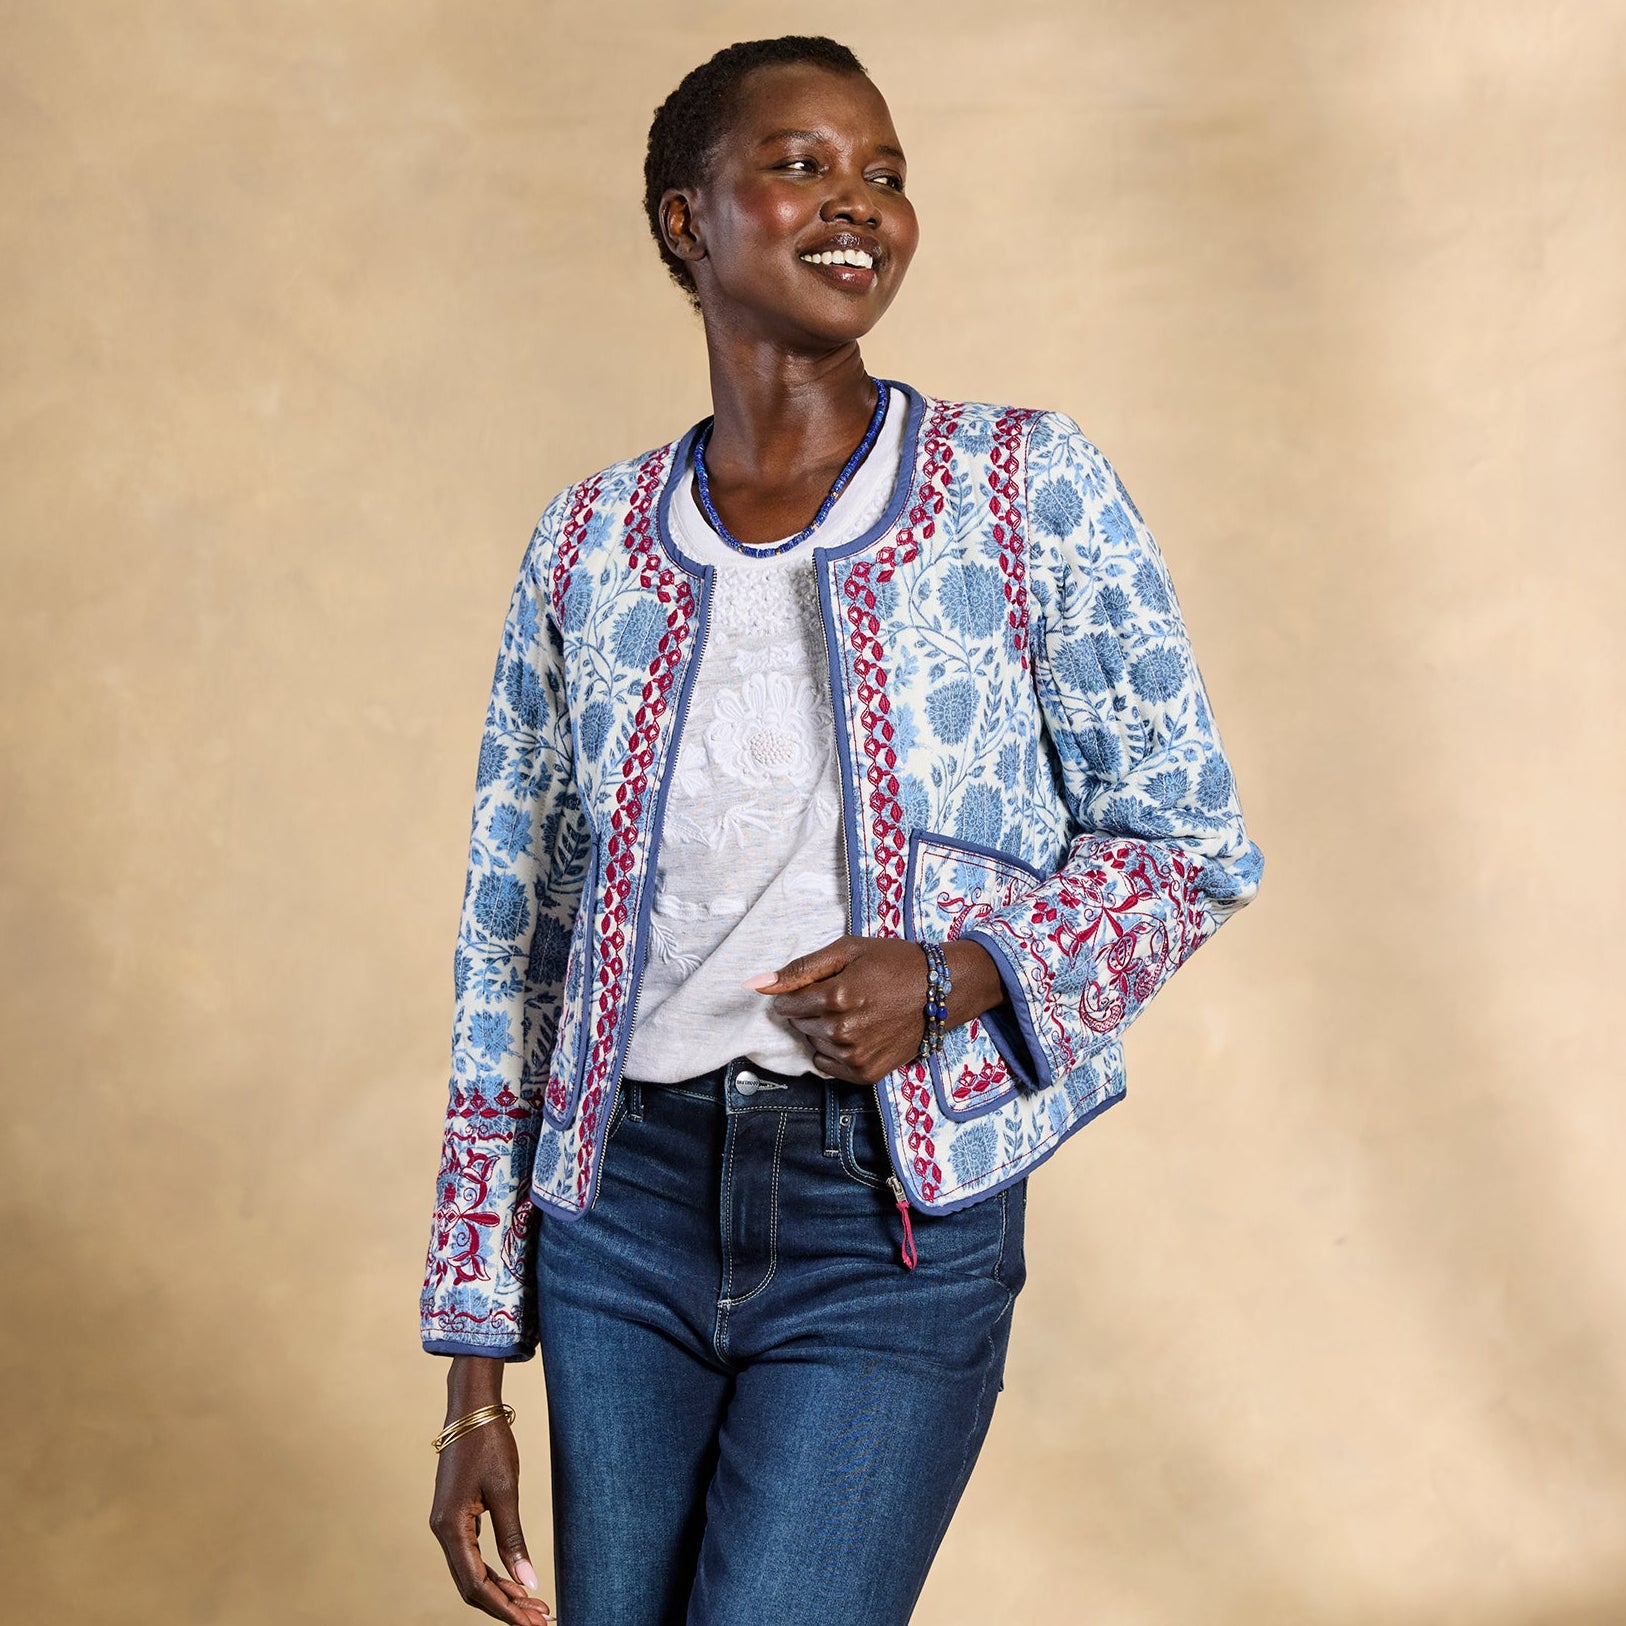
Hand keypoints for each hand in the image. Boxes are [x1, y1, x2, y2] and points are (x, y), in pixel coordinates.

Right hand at [429, 1357, 554, 1623]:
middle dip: (505, 1606)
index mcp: (450, 1527)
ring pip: (471, 1571)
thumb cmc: (488, 1443)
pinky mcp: (456, 1515)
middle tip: (539, 1620)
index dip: (504, 1609)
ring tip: (534, 1606)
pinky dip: (493, 1571)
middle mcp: (443, 1530)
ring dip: (501, 1591)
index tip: (531, 1624)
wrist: (472, 1407)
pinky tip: (515, 1580)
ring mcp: (447, 1523)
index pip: (475, 1584)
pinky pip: (472, 1555)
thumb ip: (513, 1539)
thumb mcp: (505, 1491)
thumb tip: (528, 1582)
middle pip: (471, 1584)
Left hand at [744, 935, 1004, 1085]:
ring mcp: (854, 1056)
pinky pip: (828, 1065)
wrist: (941, 991)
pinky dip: (835, 1051)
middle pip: (799, 1024)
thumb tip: (756, 983)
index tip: (817, 987)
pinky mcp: (865, 1074)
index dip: (796, 994)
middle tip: (841, 996)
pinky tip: (857, 1033)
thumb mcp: (847, 950)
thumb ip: (800, 968)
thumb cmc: (893, 962)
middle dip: (811, 1010)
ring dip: (823, 1030)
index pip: (787, 1003)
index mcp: (835, 996)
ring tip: (853, 1014)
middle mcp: (842, 1031)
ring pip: (813, 1044)